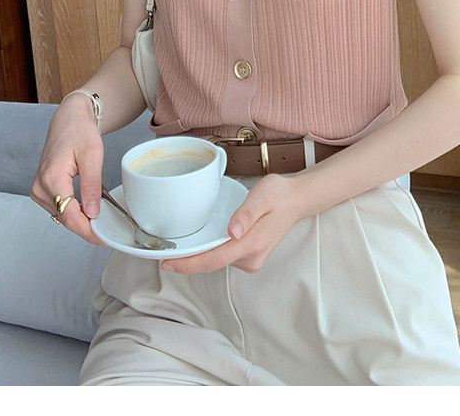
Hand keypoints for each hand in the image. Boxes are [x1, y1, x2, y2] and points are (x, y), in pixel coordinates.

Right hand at [30, 95, 107, 246]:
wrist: (68, 120)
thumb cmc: (80, 132)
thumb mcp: (93, 155)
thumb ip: (92, 186)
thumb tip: (93, 214)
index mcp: (52, 178)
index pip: (70, 216)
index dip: (88, 231)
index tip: (104, 239)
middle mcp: (40, 186)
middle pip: (65, 219)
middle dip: (87, 228)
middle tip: (109, 232)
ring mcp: (38, 189)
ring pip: (62, 216)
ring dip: (81, 221)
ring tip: (101, 219)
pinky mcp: (41, 190)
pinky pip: (59, 209)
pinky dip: (74, 212)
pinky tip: (88, 210)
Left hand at [159, 173, 301, 274]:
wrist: (295, 200)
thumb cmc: (278, 195)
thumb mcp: (262, 196)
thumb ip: (246, 214)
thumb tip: (233, 231)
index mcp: (251, 244)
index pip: (214, 260)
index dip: (189, 264)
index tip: (167, 263)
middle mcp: (251, 257)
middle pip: (212, 263)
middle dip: (188, 261)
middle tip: (164, 253)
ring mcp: (251, 260)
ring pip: (217, 261)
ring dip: (198, 256)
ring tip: (179, 246)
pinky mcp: (249, 256)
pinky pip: (223, 257)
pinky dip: (209, 252)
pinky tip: (201, 243)